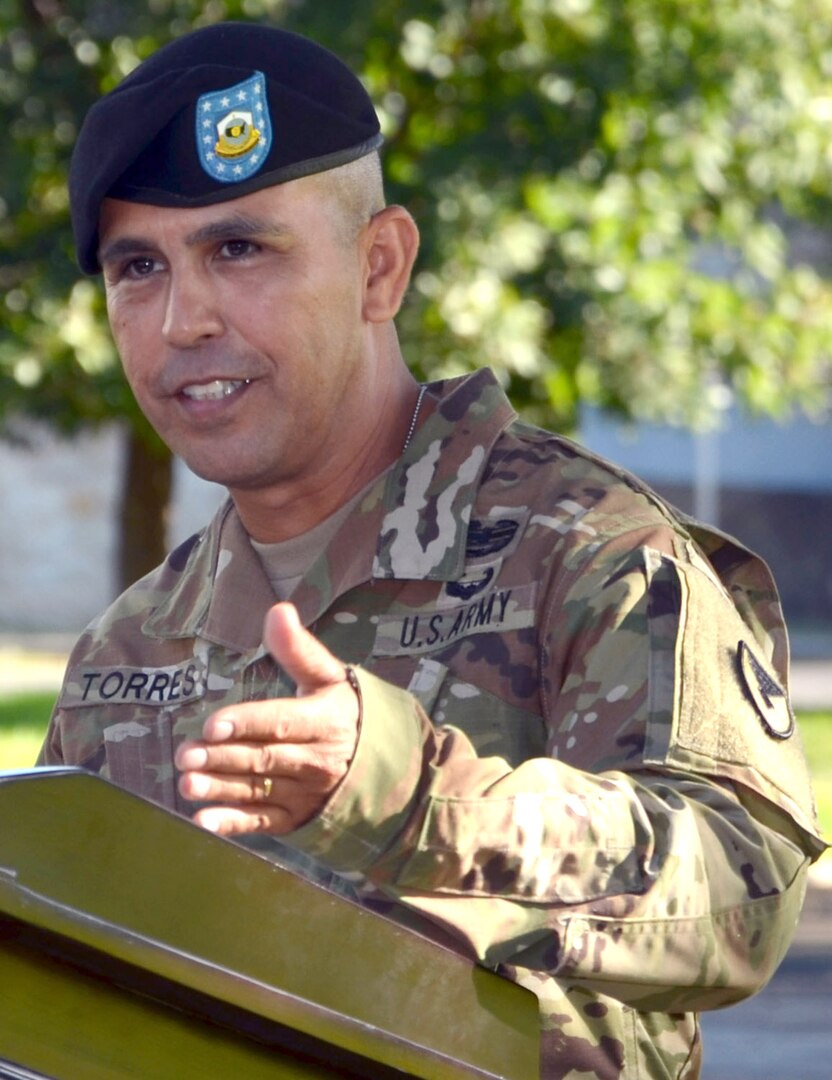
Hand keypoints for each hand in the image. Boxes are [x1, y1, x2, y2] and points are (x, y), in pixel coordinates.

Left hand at [175, 602, 359, 835]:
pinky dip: (234, 824)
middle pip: (263, 759)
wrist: (381, 764)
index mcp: (323, 721)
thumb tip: (278, 611)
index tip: (212, 724)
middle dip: (222, 757)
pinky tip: (203, 822)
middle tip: (185, 754)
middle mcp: (315, 760)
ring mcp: (304, 792)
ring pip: (258, 790)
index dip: (246, 724)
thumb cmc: (344, 711)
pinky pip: (263, 823)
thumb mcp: (328, 677)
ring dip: (220, 789)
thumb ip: (299, 649)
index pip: (281, 722)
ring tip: (187, 784)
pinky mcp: (294, 817)